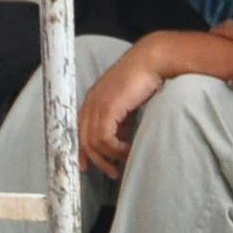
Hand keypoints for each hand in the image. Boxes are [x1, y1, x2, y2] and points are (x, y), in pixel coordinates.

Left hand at [77, 41, 171, 175]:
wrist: (153, 60)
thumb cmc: (145, 79)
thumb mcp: (127, 103)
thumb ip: (120, 119)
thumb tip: (121, 138)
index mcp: (93, 100)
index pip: (79, 130)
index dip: (82, 150)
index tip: (87, 166)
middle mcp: (91, 102)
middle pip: (83, 140)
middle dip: (96, 160)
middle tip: (112, 172)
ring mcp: (97, 104)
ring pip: (93, 142)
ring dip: (109, 156)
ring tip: (125, 159)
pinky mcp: (107, 108)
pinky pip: (104, 138)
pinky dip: (115, 148)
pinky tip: (128, 149)